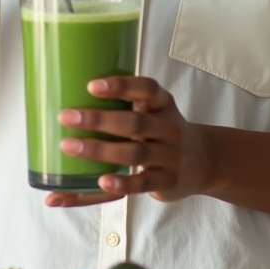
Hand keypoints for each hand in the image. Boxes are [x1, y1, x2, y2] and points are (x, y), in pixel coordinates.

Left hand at [44, 76, 216, 208]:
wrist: (204, 161)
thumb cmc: (162, 133)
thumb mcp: (154, 112)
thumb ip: (124, 107)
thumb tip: (69, 106)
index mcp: (163, 104)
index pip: (146, 89)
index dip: (121, 85)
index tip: (91, 86)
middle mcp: (169, 127)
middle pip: (134, 122)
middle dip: (98, 119)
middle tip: (66, 117)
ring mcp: (170, 156)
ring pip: (135, 152)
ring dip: (99, 150)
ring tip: (69, 146)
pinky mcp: (167, 181)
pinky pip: (142, 182)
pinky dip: (122, 183)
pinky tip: (101, 181)